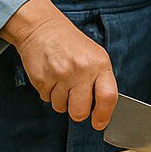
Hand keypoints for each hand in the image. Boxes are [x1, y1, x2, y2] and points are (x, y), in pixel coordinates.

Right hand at [1, 0, 117, 128]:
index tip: (99, 123)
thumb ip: (100, 80)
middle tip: (75, 101)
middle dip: (77, 113)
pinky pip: (47, 100)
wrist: (42, 28)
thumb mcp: (94, 56)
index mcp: (99, 64)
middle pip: (80, 112)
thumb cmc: (71, 44)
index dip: (104, 115)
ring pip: (61, 108)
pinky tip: (51, 77)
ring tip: (62, 81)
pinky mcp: (42, 79)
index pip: (108, 97)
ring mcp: (60, 75)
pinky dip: (49, 93)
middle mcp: (81, 70)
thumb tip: (102, 109)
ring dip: (61, 100)